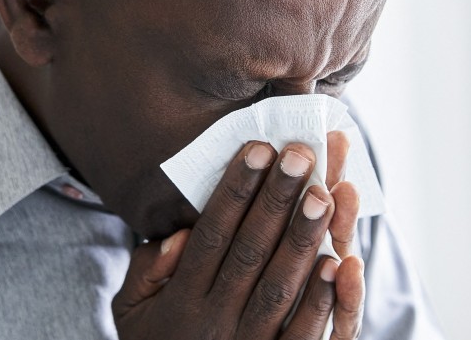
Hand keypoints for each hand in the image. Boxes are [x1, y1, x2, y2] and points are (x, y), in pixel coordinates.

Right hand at [113, 135, 364, 338]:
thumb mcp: (131, 311)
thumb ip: (146, 271)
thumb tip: (180, 235)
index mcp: (181, 300)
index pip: (212, 236)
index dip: (235, 192)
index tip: (258, 149)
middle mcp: (215, 322)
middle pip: (249, 252)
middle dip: (276, 200)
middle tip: (300, 155)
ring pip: (279, 288)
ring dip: (302, 239)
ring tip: (324, 193)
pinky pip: (303, 336)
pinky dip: (322, 301)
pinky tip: (339, 263)